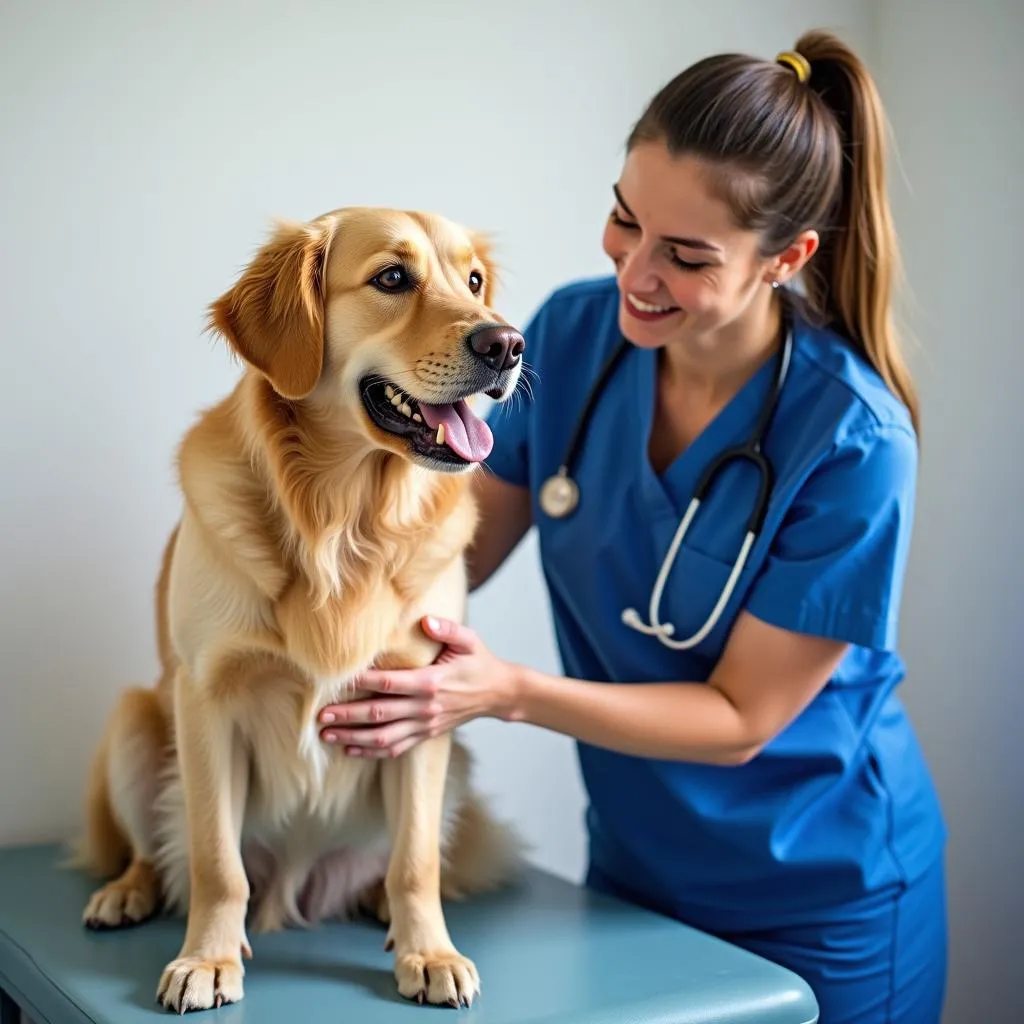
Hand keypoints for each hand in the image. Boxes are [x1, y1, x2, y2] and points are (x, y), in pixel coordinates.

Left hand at [318, 616, 519, 758]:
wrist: (498, 694)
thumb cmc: (479, 663)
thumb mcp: (469, 640)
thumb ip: (447, 630)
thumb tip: (426, 621)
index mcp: (431, 682)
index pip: (389, 683)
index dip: (362, 683)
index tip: (338, 681)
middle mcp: (424, 707)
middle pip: (378, 714)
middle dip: (347, 715)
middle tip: (321, 715)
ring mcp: (424, 724)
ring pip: (383, 737)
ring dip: (353, 737)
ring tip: (327, 735)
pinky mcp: (426, 734)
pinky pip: (395, 748)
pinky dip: (371, 752)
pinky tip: (351, 749)